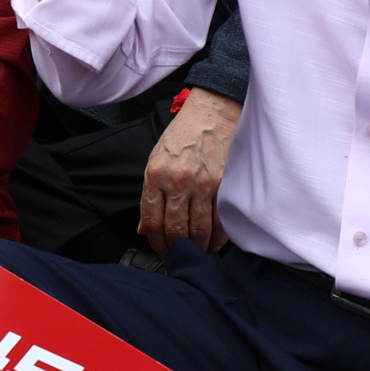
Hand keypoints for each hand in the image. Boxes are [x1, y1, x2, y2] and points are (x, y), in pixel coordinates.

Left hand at [139, 87, 239, 254]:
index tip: (159, 250)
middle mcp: (178, 182)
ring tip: (196, 251)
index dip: (155, 243)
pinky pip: (221, 222)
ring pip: (199, 230)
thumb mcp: (155, 160)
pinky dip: (218, 238)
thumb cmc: (182, 136)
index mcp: (155, 175)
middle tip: (178, 255)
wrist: (212, 114)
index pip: (152, 221)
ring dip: (198, 247)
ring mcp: (203, 184)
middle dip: (176, 249)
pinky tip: (214, 242)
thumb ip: (150, 194)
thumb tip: (145, 228)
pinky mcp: (224, 185)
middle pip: (176, 230)